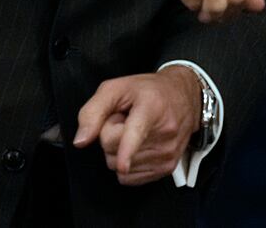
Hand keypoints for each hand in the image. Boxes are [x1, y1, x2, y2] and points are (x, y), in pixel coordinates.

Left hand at [72, 67, 201, 185]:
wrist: (184, 98)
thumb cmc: (149, 91)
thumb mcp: (116, 88)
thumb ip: (93, 111)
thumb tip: (81, 141)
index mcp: (152, 107)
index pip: (136, 132)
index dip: (127, 149)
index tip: (124, 165)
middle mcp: (164, 132)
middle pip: (114, 149)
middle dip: (110, 135)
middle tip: (125, 120)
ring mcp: (167, 153)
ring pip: (120, 167)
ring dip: (119, 151)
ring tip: (135, 131)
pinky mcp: (167, 168)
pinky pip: (129, 178)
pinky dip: (127, 164)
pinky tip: (140, 146)